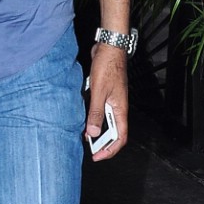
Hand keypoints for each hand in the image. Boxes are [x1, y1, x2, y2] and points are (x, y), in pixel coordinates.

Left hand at [85, 43, 127, 160]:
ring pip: (106, 122)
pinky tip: (83, 118)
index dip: (110, 149)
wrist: (109, 48)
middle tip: (89, 148)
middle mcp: (118, 108)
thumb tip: (93, 133)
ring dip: (96, 129)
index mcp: (120, 110)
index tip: (98, 155)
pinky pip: (100, 111)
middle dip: (102, 142)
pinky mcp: (105, 94)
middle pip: (113, 132)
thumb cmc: (108, 67)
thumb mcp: (99, 92)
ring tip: (84, 135)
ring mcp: (112, 101)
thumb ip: (95, 113)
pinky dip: (93, 117)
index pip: (120, 137)